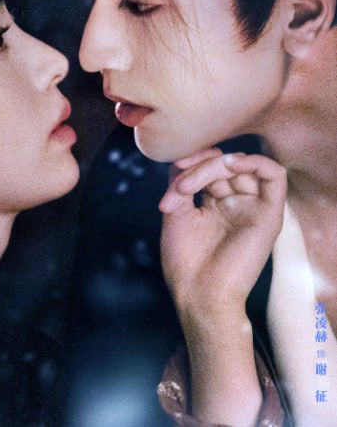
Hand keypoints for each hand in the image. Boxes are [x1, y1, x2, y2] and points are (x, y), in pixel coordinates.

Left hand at [160, 148, 286, 319]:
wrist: (198, 294)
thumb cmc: (185, 261)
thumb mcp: (176, 211)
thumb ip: (182, 180)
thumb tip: (184, 156)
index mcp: (216, 202)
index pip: (211, 164)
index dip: (194, 158)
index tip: (174, 167)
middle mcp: (237, 203)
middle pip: (224, 163)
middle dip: (197, 166)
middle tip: (179, 188)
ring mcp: (253, 208)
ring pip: (241, 165)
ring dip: (213, 166)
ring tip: (190, 186)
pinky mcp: (269, 215)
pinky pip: (275, 175)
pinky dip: (253, 161)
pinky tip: (229, 165)